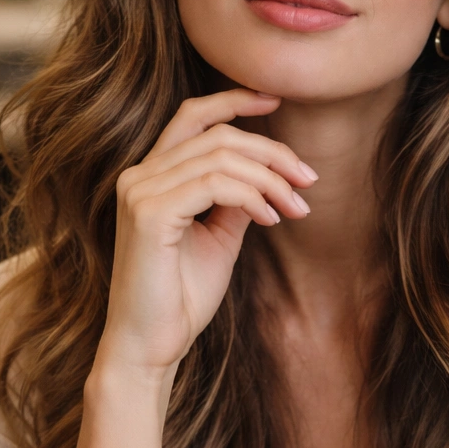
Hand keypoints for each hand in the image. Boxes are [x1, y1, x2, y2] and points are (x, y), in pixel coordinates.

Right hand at [98, 88, 315, 374]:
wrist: (151, 347)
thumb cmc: (181, 298)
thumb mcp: (219, 238)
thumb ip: (236, 199)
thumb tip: (268, 173)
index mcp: (151, 176)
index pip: (193, 117)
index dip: (235, 101)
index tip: (277, 101)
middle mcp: (139, 175)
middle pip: (218, 135)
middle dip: (272, 153)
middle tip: (308, 180)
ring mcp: (139, 191)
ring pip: (221, 158)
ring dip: (270, 180)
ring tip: (296, 208)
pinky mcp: (148, 213)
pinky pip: (215, 185)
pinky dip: (252, 196)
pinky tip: (271, 219)